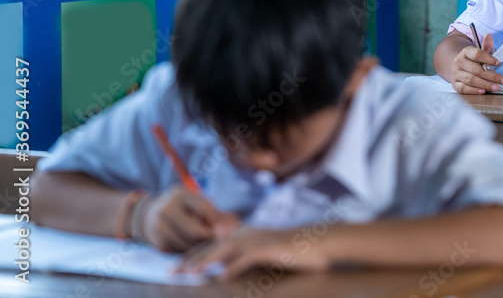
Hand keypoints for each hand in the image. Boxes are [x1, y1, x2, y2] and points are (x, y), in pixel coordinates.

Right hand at [139, 186, 239, 252]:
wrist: (151, 215)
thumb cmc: (185, 208)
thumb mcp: (197, 203)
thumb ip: (216, 213)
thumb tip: (235, 225)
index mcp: (180, 194)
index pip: (203, 207)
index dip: (217, 220)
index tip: (228, 229)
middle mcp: (166, 208)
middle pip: (195, 230)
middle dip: (210, 238)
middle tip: (221, 242)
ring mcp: (159, 226)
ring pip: (188, 244)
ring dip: (201, 247)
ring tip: (211, 245)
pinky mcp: (157, 242)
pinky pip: (179, 251)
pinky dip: (190, 252)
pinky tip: (197, 249)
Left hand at [178, 227, 324, 278]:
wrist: (321, 242)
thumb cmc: (296, 251)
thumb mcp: (268, 255)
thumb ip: (246, 259)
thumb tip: (226, 270)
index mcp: (246, 234)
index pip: (214, 244)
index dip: (194, 254)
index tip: (177, 266)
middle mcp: (249, 234)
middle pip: (213, 246)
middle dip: (191, 258)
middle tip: (172, 271)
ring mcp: (259, 240)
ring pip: (224, 249)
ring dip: (204, 261)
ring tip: (188, 273)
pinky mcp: (270, 249)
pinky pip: (247, 258)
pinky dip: (233, 267)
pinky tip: (220, 277)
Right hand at [449, 33, 502, 93]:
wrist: (459, 68)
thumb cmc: (474, 60)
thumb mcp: (480, 52)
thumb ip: (486, 46)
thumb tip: (489, 35)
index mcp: (466, 52)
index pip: (477, 54)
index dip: (488, 59)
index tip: (499, 63)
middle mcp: (459, 62)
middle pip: (476, 69)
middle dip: (492, 76)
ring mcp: (456, 73)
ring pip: (471, 80)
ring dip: (485, 84)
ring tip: (497, 87)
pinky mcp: (455, 84)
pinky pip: (464, 88)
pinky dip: (474, 90)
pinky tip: (483, 91)